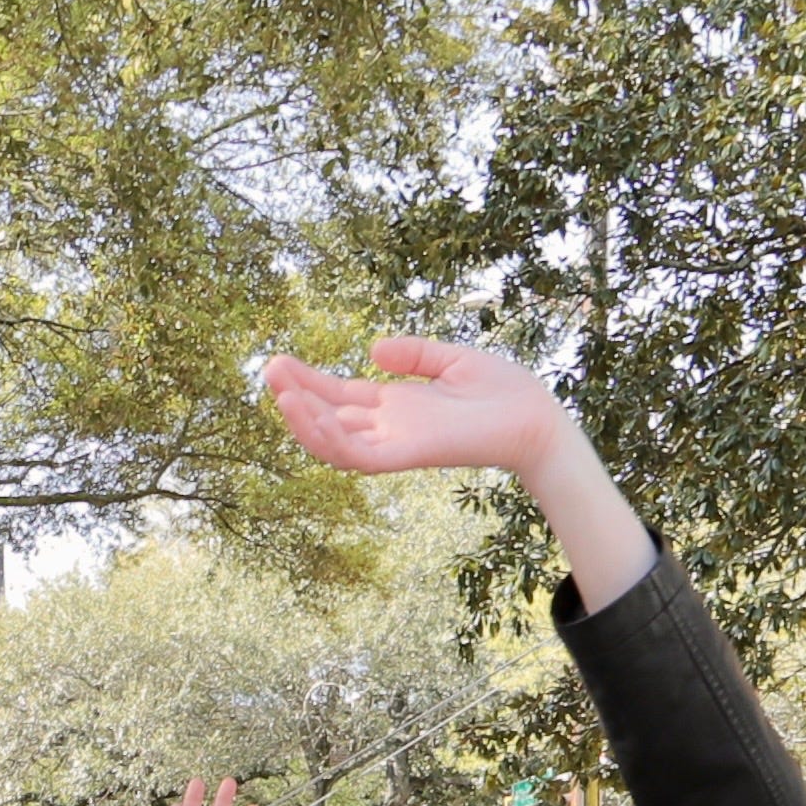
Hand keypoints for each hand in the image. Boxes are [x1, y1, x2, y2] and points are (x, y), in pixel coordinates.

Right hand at [252, 336, 573, 480]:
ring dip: (302, 419)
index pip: (340, 396)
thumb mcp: (450, 359)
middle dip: (296, 395)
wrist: (536, 419)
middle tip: (268, 370)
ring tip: (279, 389)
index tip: (280, 363)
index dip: (309, 382)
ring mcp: (395, 443)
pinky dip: (327, 438)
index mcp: (396, 406)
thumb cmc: (503, 393)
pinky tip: (306, 412)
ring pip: (333, 440)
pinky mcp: (405, 455)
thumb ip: (412, 354)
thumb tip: (371, 348)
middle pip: (328, 416)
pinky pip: (355, 456)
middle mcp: (389, 427)